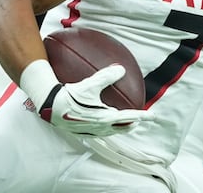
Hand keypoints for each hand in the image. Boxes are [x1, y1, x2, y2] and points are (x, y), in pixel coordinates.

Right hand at [39, 64, 154, 135]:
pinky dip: (106, 126)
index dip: (142, 116)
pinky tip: (101, 120)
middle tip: (139, 120)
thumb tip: (121, 69)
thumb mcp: (90, 84)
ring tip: (124, 122)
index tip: (152, 116)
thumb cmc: (70, 96)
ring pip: (110, 131)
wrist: (50, 107)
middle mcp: (99, 127)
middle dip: (131, 124)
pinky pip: (99, 131)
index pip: (128, 118)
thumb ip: (106, 76)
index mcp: (104, 118)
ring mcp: (90, 131)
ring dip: (119, 127)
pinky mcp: (81, 131)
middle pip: (121, 128)